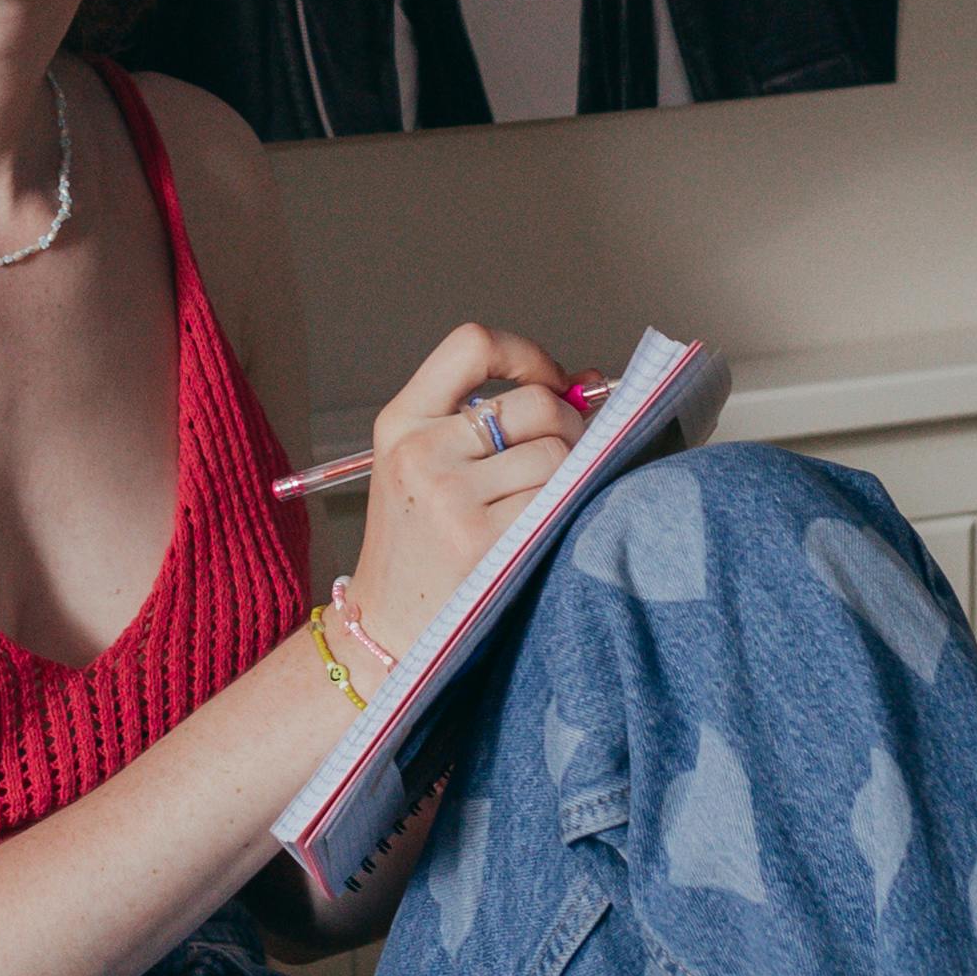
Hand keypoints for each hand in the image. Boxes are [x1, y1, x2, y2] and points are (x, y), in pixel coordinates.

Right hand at [348, 323, 579, 652]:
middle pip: (535, 402)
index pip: (471, 345)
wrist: (386, 630)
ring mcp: (450, 498)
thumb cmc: (419, 544)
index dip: (525, 354)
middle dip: (566, 425)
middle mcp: (420, 452)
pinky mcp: (483, 541)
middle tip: (559, 456)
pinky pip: (558, 500)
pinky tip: (543, 527)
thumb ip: (499, 416)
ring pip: (556, 453)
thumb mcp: (430, 465)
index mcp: (400, 421)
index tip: (546, 380)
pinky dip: (566, 508)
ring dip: (567, 475)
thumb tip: (590, 382)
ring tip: (541, 501)